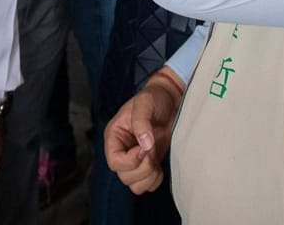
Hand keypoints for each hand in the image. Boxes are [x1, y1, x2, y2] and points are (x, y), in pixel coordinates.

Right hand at [105, 74, 183, 194]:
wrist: (170, 101)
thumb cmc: (153, 98)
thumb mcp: (144, 103)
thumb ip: (141, 121)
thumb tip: (145, 144)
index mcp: (114, 136)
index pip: (114, 161)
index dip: (130, 160)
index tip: (145, 148)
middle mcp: (122, 150)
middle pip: (124, 176)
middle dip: (142, 168)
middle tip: (152, 151)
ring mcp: (135, 160)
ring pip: (135, 185)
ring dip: (148, 177)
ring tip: (155, 159)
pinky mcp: (147, 165)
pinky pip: (147, 186)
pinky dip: (155, 180)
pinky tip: (159, 164)